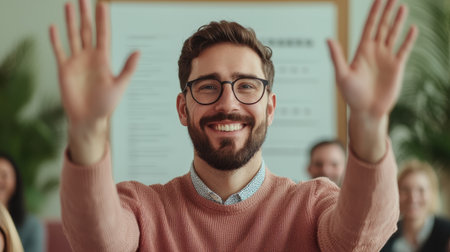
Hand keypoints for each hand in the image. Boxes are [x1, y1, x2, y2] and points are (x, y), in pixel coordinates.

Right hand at [49, 0, 139, 163]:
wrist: (89, 118)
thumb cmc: (106, 105)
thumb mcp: (119, 85)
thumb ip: (127, 68)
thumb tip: (138, 51)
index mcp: (103, 59)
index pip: (103, 34)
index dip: (103, 19)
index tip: (102, 4)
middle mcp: (90, 56)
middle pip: (87, 30)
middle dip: (85, 14)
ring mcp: (77, 61)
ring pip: (73, 36)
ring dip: (70, 21)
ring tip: (69, 5)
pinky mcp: (64, 69)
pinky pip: (60, 51)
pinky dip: (56, 40)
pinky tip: (54, 27)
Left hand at [327, 0, 417, 161]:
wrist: (366, 111)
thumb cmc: (352, 95)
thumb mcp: (342, 75)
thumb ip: (337, 56)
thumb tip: (328, 39)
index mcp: (362, 51)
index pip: (369, 26)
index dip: (374, 12)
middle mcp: (375, 51)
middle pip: (382, 26)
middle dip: (387, 11)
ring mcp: (386, 58)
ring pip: (393, 34)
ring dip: (398, 21)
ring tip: (402, 6)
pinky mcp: (397, 67)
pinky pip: (404, 49)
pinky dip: (409, 39)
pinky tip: (412, 29)